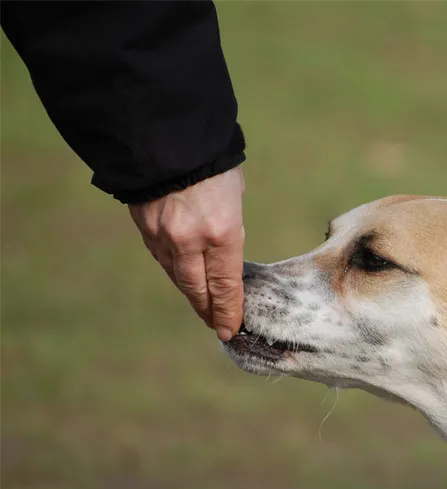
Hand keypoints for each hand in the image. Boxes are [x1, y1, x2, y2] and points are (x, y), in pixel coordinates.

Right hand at [129, 167, 244, 340]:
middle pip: (197, 289)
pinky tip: (182, 274)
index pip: (225, 284)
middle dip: (208, 309)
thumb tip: (224, 245)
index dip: (228, 310)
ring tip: (201, 304)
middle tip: (216, 325)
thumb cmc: (210, 159)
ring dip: (190, 291)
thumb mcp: (233, 192)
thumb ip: (228, 224)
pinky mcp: (143, 226)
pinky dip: (173, 268)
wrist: (162, 132)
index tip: (230, 328)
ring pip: (176, 275)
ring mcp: (162, 235)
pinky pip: (160, 256)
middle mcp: (188, 240)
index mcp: (220, 232)